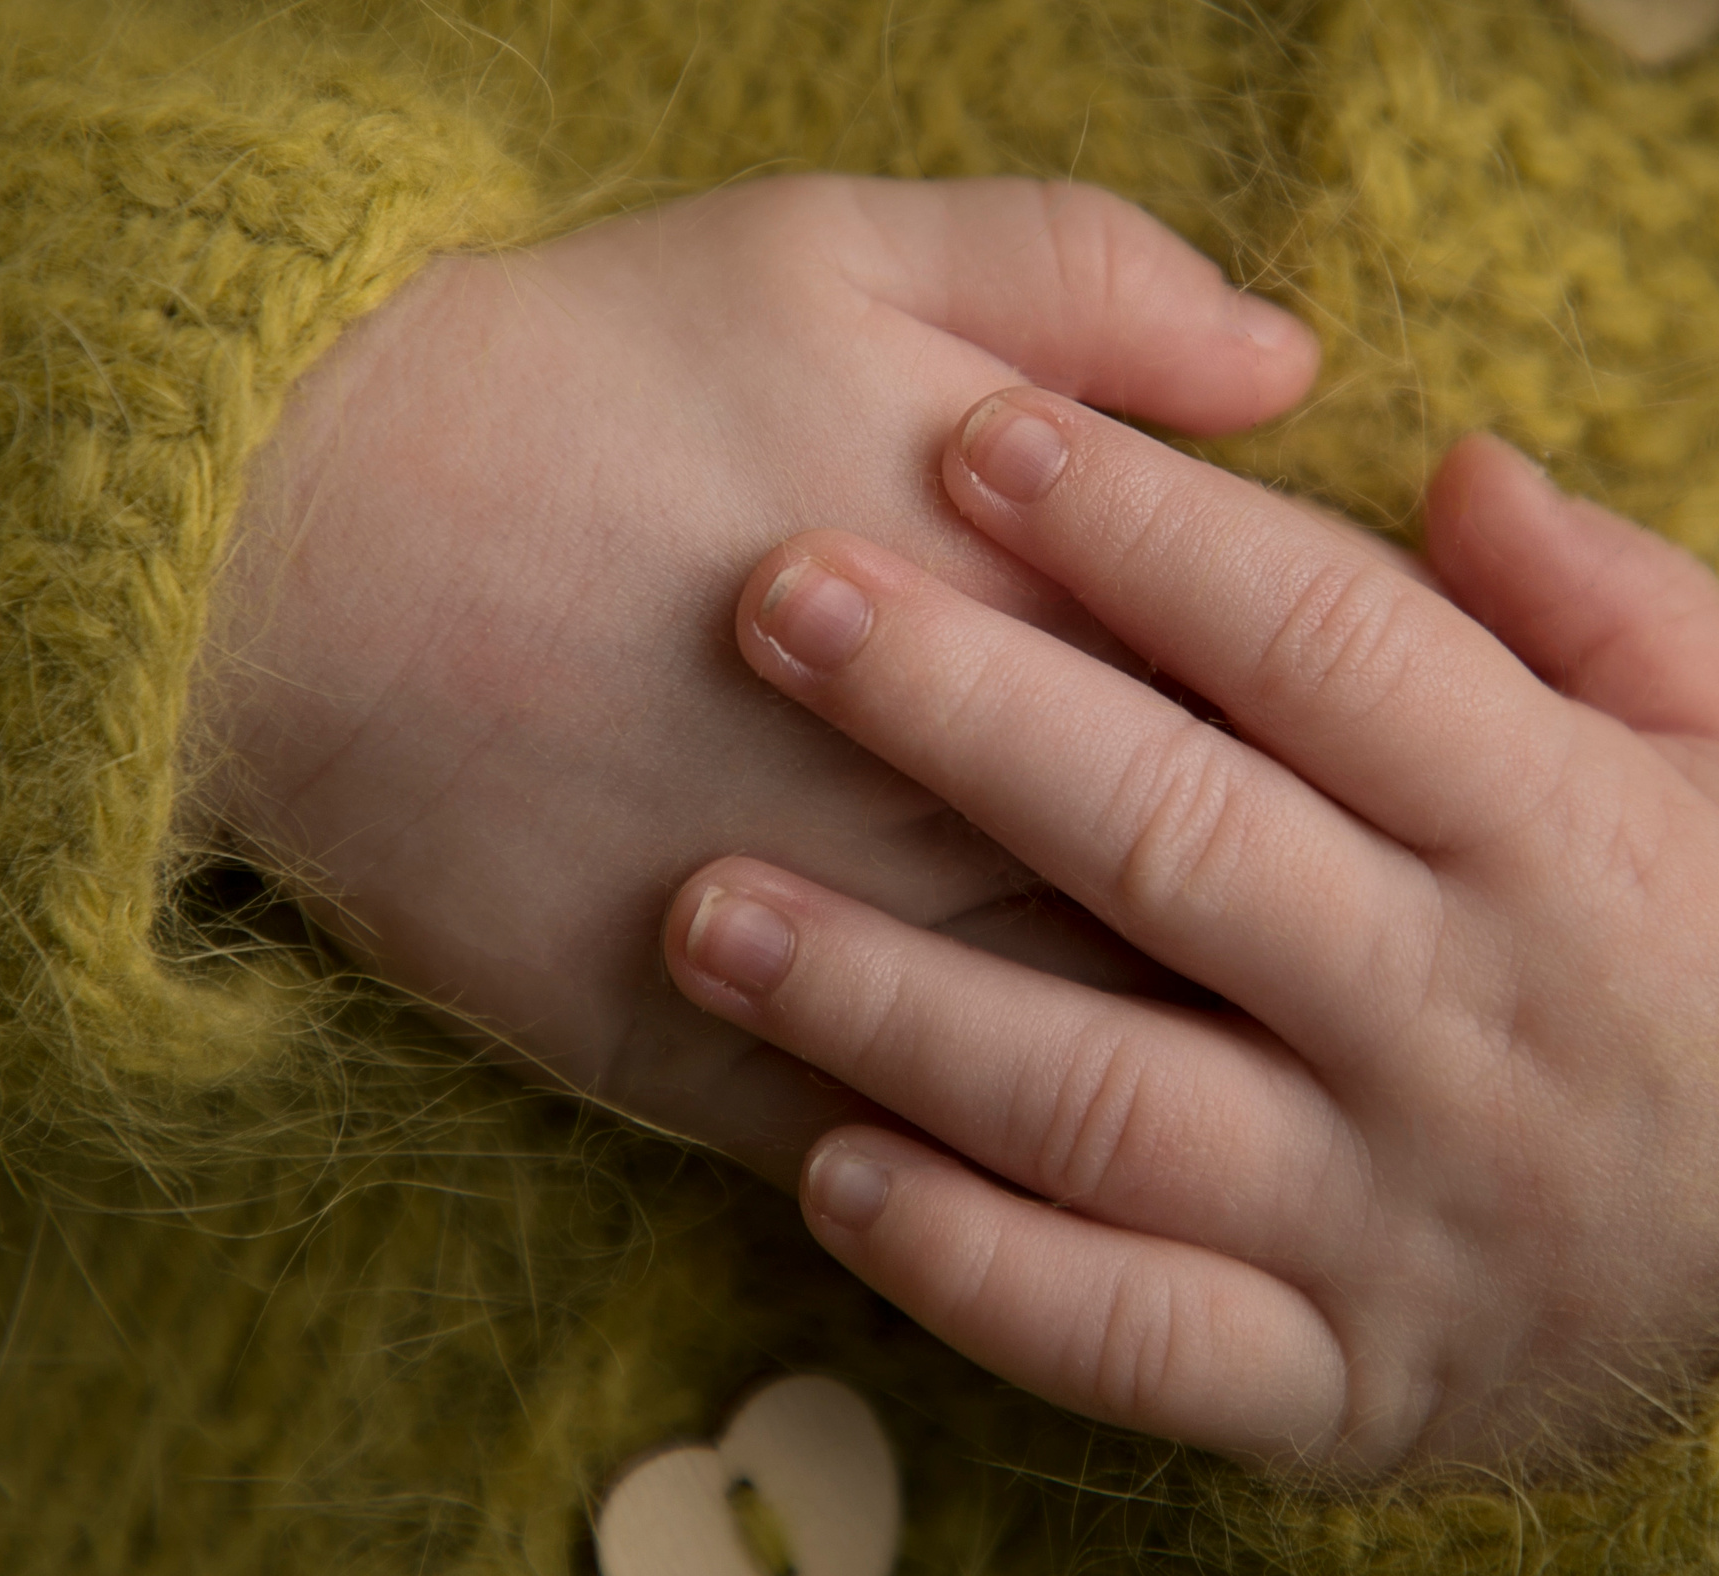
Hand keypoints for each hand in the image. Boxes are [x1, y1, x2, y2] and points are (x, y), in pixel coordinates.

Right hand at [202, 178, 1316, 1174]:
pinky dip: (1033, 1187)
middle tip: (1397, 940)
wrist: (293, 560)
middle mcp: (978, 802)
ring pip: (1115, 1061)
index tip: (1425, 759)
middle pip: (1238, 899)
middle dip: (1348, 928)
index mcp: (1040, 597)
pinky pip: (935, 1167)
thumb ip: (1085, 278)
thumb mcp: (830, 243)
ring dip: (1230, 1082)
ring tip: (1305, 1080)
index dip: (1402, 734)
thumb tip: (1292, 365)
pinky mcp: (730, 1070)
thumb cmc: (575, 379)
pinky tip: (1107, 1188)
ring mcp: (860, 956)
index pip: (1308, 693)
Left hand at [662, 395, 1718, 1472]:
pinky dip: (970, 1265)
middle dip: (961, 710)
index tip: (975, 432)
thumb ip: (1631, 610)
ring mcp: (1388, 1222)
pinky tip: (824, 1169)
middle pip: (1176, 842)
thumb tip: (1461, 462)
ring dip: (892, 1002)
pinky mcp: (1332, 1385)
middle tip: (775, 600)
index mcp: (1574, 845)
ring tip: (711, 903)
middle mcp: (1465, 1029)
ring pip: (1106, 1102)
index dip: (1142, 528)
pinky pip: (1127, 1335)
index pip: (1330, 651)